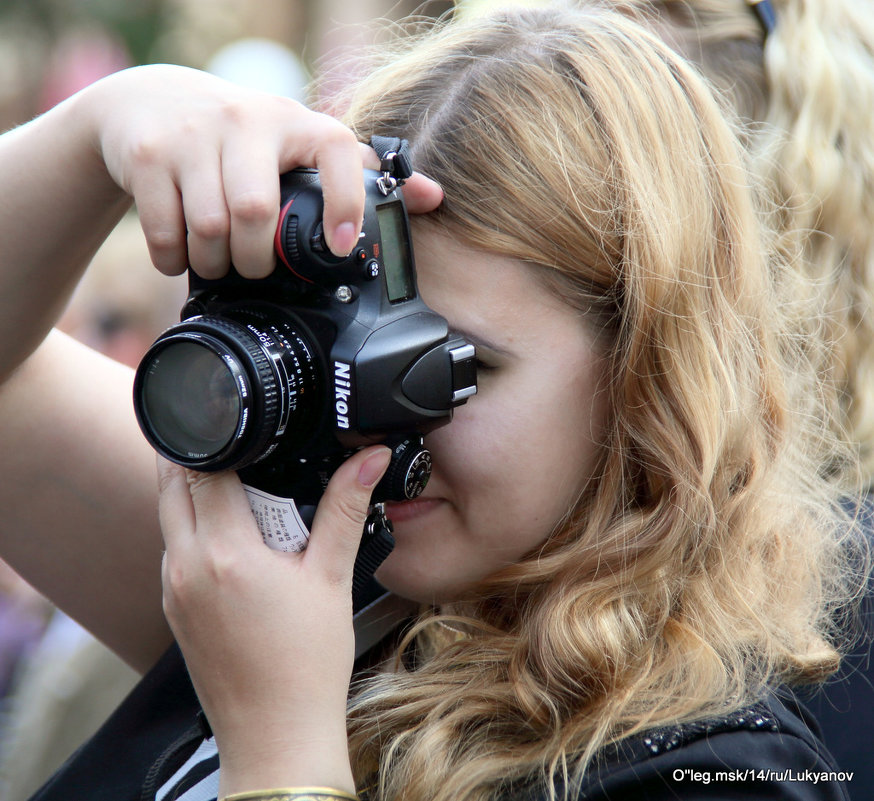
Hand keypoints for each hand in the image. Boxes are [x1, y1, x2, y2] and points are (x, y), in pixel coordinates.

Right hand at [81, 64, 441, 278]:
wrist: (149, 102)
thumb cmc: (241, 135)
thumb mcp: (299, 143)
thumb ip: (358, 171)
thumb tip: (432, 196)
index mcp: (295, 120)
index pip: (336, 150)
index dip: (345, 204)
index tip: (341, 249)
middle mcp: (245, 119)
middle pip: (255, 212)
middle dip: (256, 260)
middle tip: (255, 268)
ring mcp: (192, 134)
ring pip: (209, 227)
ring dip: (215, 264)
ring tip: (220, 264)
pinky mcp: (147, 155)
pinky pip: (164, 230)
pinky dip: (173, 259)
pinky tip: (181, 257)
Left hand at [157, 445, 390, 795]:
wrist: (276, 735)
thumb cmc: (306, 664)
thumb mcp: (332, 577)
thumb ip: (345, 509)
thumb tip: (368, 460)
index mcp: (224, 552)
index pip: (205, 470)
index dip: (221, 440)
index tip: (241, 426)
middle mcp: (186, 567)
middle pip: (173, 486)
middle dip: (199, 459)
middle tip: (237, 449)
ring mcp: (173, 591)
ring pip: (169, 519)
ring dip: (193, 495)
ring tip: (241, 491)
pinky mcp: (174, 612)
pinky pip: (172, 552)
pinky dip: (193, 530)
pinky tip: (232, 540)